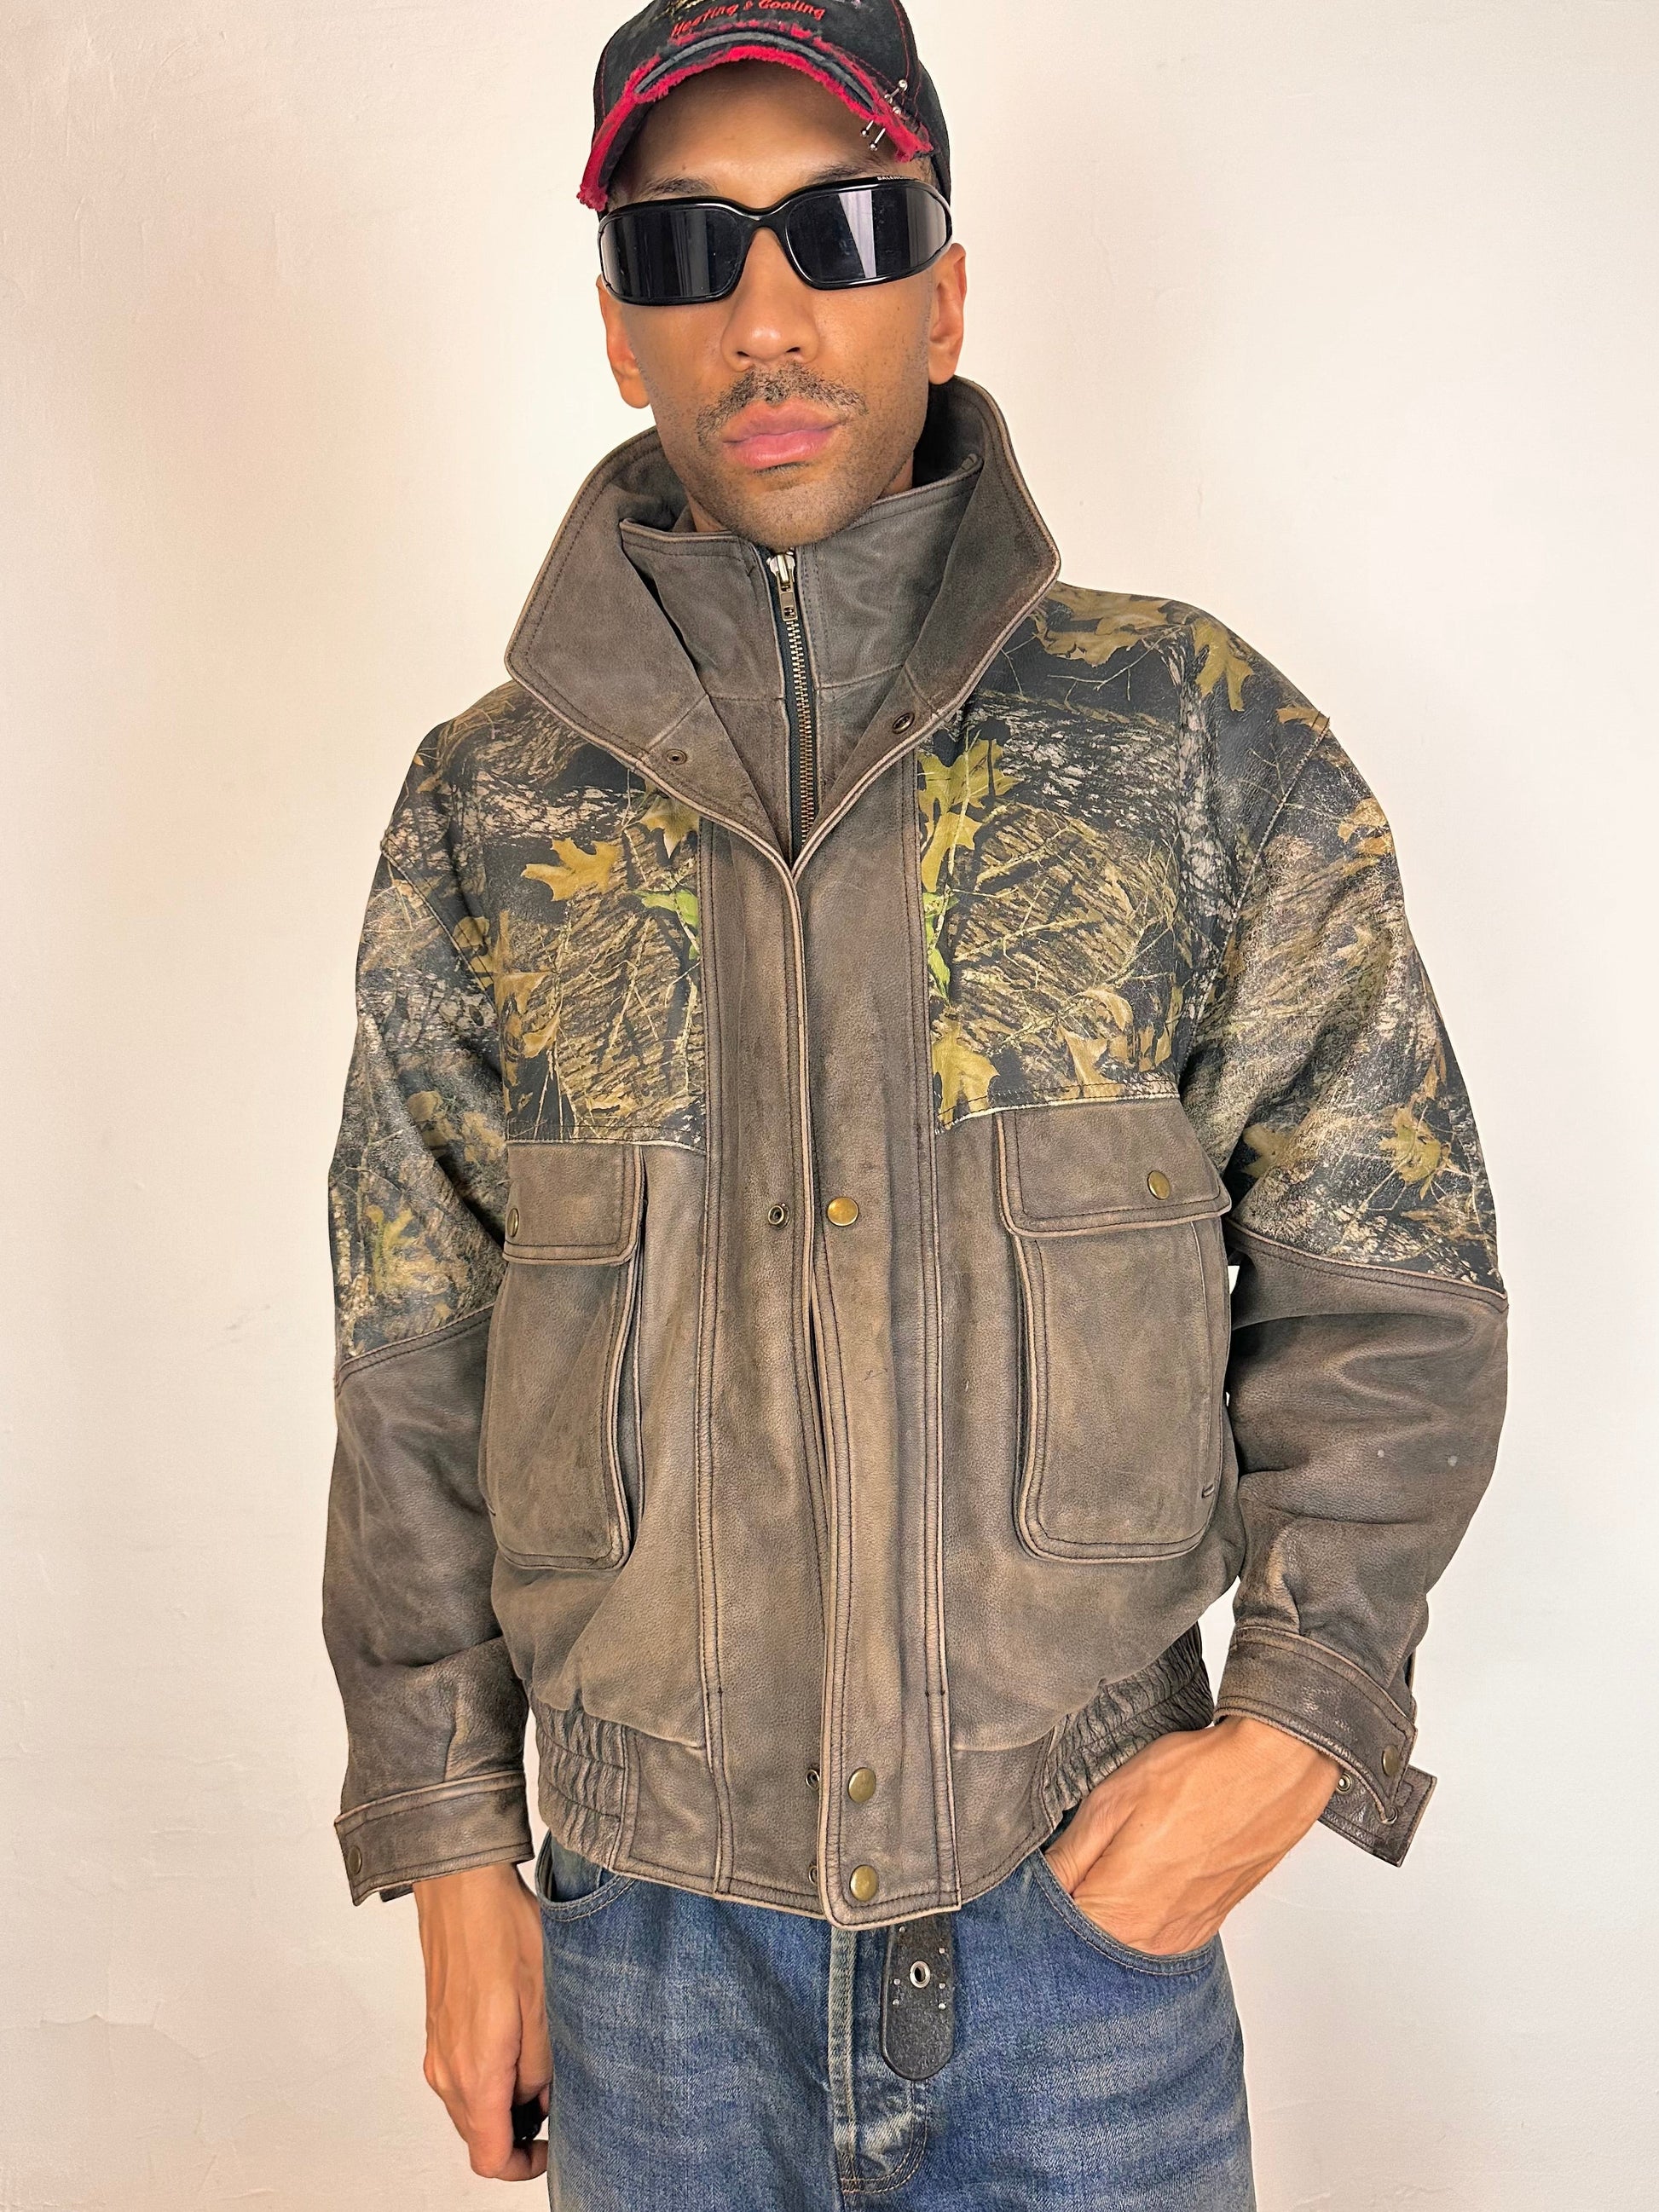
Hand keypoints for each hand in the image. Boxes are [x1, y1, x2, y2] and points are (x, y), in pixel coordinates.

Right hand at [413, 1861, 550, 2180]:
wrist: (460, 1886)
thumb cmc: (502, 1932)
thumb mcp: (545, 2003)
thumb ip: (542, 2069)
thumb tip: (537, 2103)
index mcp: (475, 2072)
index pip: (488, 2157)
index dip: (522, 2167)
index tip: (549, 2148)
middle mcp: (446, 2070)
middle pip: (477, 2135)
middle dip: (516, 2131)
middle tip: (554, 2097)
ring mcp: (437, 2050)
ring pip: (469, 2105)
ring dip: (503, 2101)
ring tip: (540, 2061)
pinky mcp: (437, 2031)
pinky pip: (461, 2076)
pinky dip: (489, 2076)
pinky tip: (517, 2038)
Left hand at [1042, 1715, 1340, 1956]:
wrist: (1270, 1774)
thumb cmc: (1194, 1779)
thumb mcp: (1109, 1803)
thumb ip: (1068, 1858)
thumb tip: (1036, 1886)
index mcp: (1117, 1914)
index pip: (1052, 1932)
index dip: (1038, 1901)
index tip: (1037, 1874)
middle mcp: (1150, 1941)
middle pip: (1086, 1943)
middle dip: (1071, 1908)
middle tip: (1076, 1860)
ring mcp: (1181, 1938)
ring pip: (1122, 1940)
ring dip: (1108, 1909)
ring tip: (1118, 1859)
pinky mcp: (1205, 1926)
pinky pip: (1156, 1933)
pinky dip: (1142, 1910)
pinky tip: (1146, 1870)